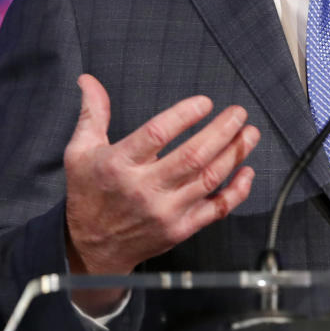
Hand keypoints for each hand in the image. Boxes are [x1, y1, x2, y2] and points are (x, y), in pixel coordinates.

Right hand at [63, 74, 259, 298]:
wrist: (90, 249)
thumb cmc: (88, 195)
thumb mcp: (80, 152)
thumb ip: (92, 114)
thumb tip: (89, 80)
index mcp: (119, 164)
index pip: (157, 134)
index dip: (184, 115)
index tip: (205, 102)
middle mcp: (144, 188)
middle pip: (192, 156)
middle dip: (221, 131)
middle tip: (238, 112)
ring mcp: (164, 211)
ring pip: (208, 179)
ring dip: (234, 154)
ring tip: (249, 133)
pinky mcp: (179, 229)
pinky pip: (216, 209)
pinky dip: (236, 191)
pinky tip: (247, 172)